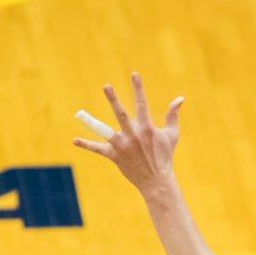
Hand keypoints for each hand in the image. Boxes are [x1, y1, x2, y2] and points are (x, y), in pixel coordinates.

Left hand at [73, 72, 183, 195]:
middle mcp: (133, 135)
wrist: (156, 181)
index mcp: (147, 128)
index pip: (142, 104)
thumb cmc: (165, 156)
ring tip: (79, 113)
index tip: (134, 74)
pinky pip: (98, 149)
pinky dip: (87, 145)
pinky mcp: (115, 156)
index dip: (138, 88)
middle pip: (121, 114)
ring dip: (92, 122)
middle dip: (113, 100)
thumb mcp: (172, 135)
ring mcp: (122, 146)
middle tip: (106, 86)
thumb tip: (180, 98)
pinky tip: (75, 140)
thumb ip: (173, 115)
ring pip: (105, 131)